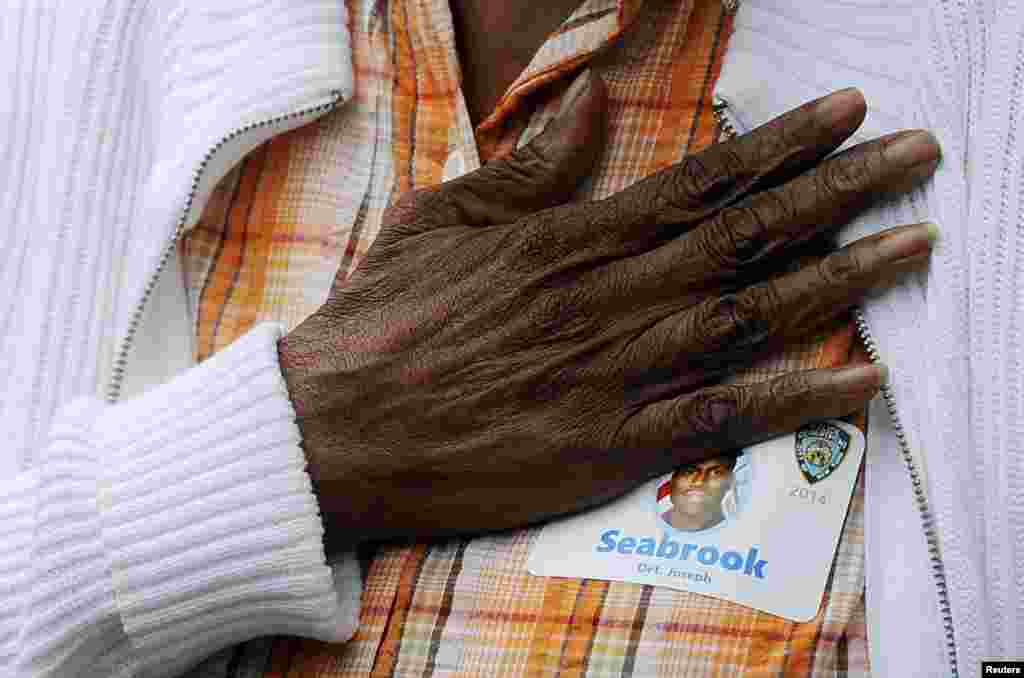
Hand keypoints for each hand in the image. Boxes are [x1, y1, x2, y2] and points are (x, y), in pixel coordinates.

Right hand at [279, 74, 938, 543]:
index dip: (782, 146)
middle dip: (843, 192)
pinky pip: (721, 419)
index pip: (699, 182)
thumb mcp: (442, 218)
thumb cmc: (383, 322)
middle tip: (918, 159)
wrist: (334, 428)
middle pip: (747, 237)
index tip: (847, 115)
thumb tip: (590, 98)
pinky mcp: (609, 447)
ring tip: (913, 244)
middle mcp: (607, 298)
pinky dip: (796, 400)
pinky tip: (861, 381)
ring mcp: (614, 374)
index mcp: (568, 239)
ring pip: (751, 316)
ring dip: (843, 279)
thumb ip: (530, 165)